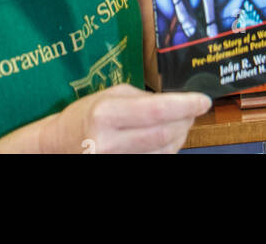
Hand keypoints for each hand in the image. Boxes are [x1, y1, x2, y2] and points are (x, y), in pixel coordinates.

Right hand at [43, 83, 210, 154]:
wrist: (61, 144)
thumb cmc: (88, 114)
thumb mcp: (111, 95)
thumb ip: (143, 99)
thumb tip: (178, 104)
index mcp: (106, 114)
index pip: (156, 111)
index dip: (185, 105)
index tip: (204, 100)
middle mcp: (109, 142)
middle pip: (163, 135)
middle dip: (186, 121)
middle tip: (193, 110)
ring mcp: (113, 162)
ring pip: (163, 152)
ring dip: (180, 137)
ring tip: (181, 123)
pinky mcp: (119, 170)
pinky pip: (155, 163)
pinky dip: (168, 150)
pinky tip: (168, 138)